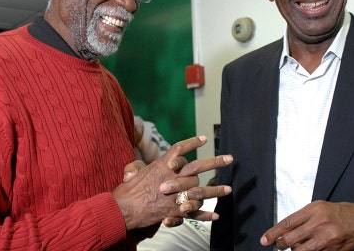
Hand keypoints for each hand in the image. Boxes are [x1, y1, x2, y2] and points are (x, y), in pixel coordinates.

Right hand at [114, 135, 231, 229]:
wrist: (123, 209)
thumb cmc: (126, 191)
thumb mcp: (130, 172)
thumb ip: (136, 167)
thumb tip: (136, 169)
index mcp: (162, 166)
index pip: (179, 150)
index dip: (192, 143)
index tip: (204, 139)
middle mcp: (172, 178)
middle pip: (197, 167)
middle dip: (215, 162)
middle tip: (229, 158)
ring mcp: (175, 195)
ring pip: (200, 191)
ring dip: (216, 190)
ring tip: (229, 189)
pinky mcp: (175, 211)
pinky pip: (193, 212)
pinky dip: (204, 215)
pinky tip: (215, 215)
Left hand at [260, 201, 353, 250]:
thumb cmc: (341, 214)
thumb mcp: (320, 208)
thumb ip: (303, 218)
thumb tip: (285, 230)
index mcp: (314, 210)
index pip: (287, 223)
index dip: (273, 233)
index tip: (265, 240)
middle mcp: (319, 224)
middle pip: (290, 239)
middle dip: (281, 244)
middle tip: (279, 245)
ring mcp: (326, 239)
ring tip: (295, 247)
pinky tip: (309, 249)